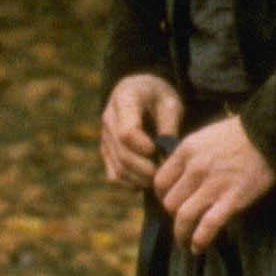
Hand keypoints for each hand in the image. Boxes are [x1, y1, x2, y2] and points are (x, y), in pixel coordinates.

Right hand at [99, 73, 182, 189]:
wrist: (141, 93)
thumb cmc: (159, 99)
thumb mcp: (171, 104)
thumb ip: (169, 128)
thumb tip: (167, 158)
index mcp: (125, 99)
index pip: (126, 132)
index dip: (143, 147)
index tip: (159, 150)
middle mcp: (109, 119)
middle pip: (122, 154)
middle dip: (146, 169)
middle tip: (165, 174)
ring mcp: (105, 137)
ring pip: (118, 168)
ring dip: (140, 178)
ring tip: (160, 178)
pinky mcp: (106, 152)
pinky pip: (115, 175)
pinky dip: (132, 183)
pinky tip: (149, 180)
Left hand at [154, 115, 275, 251]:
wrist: (270, 134)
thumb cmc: (240, 135)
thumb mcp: (205, 137)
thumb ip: (189, 156)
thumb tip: (178, 178)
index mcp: (186, 151)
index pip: (159, 182)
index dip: (161, 197)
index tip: (169, 203)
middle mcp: (195, 168)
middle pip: (169, 202)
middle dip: (172, 216)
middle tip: (181, 221)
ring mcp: (213, 185)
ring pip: (183, 217)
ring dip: (180, 234)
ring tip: (184, 242)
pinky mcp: (232, 199)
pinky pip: (208, 225)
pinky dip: (199, 240)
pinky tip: (198, 247)